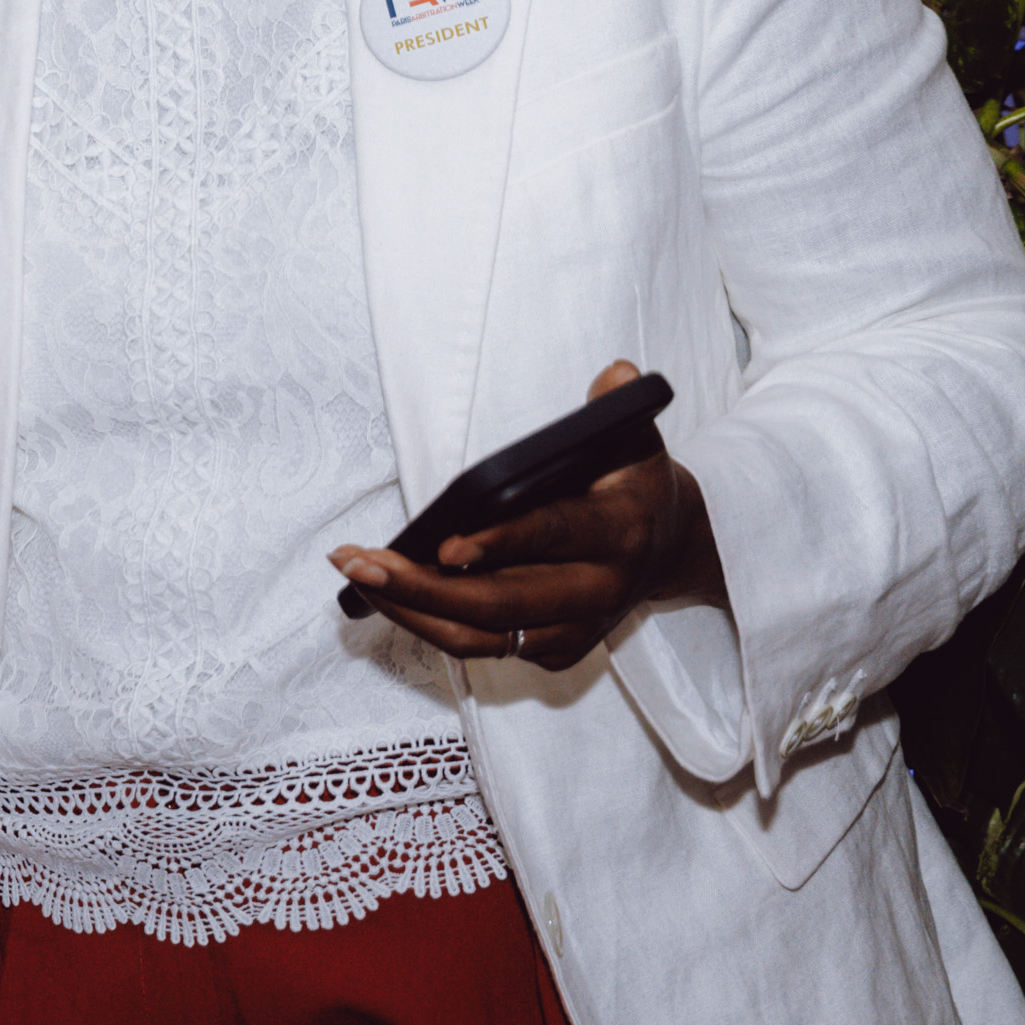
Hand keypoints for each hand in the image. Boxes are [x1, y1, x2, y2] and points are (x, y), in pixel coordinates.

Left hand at [331, 363, 722, 668]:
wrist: (670, 547)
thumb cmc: (633, 485)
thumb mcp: (636, 440)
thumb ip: (616, 409)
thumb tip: (614, 373)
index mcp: (618, 532)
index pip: (552, 538)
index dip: (499, 545)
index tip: (443, 546)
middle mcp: (599, 590)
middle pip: (499, 603)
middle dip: (421, 587)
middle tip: (359, 561)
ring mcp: (576, 629)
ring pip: (480, 636)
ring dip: (409, 608)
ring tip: (355, 573)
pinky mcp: (555, 650)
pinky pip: (482, 646)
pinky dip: (429, 622)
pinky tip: (388, 591)